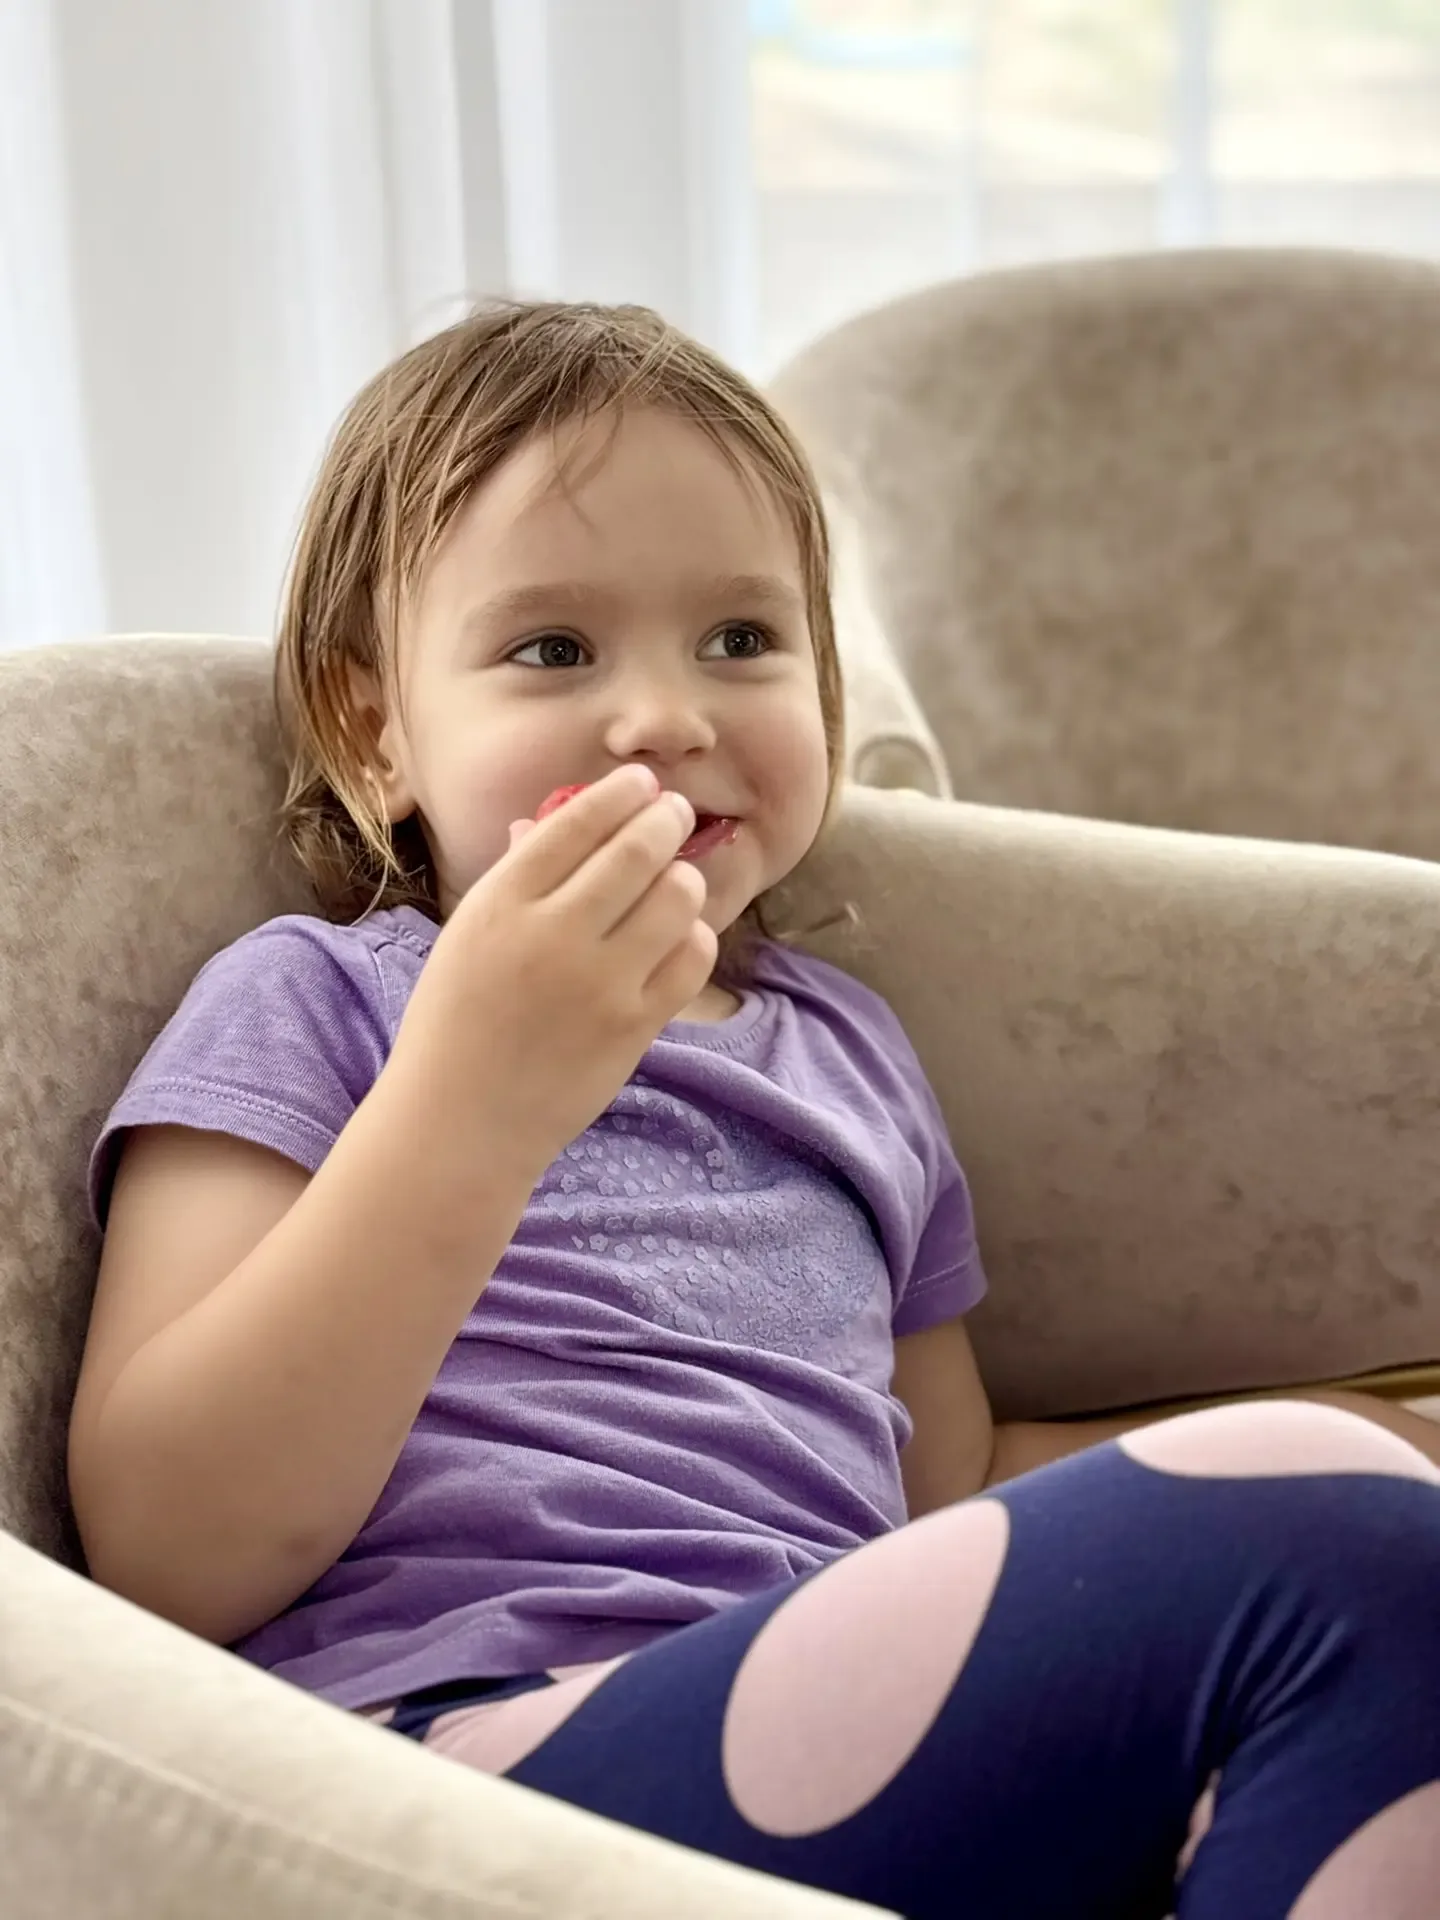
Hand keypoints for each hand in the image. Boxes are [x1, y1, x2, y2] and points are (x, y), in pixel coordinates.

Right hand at [386, 766, 715, 1177]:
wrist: (462, 1123)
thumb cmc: (456, 1023)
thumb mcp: (468, 938)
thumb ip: (514, 877)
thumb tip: (552, 821)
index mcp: (500, 905)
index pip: (577, 824)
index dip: (620, 793)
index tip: (642, 784)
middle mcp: (552, 935)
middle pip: (637, 850)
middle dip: (667, 819)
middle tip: (675, 813)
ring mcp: (599, 983)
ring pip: (676, 897)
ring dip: (684, 875)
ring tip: (676, 878)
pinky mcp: (635, 1027)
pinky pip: (691, 958)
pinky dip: (693, 936)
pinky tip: (679, 935)